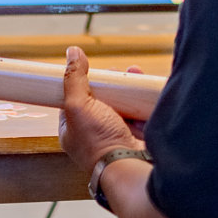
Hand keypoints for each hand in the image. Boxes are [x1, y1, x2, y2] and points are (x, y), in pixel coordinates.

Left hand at [57, 47, 146, 170]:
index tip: (92, 70)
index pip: (74, 101)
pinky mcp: (138, 135)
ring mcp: (117, 135)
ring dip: (128, 88)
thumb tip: (72, 53)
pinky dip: (143, 99)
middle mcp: (94, 133)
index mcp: (73, 130)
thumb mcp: (78, 105)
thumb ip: (74, 79)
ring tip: (134, 74)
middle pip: (102, 101)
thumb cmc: (99, 142)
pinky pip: (141, 112)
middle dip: (111, 83)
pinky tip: (146, 86)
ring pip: (123, 105)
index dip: (83, 83)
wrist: (129, 165)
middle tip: (117, 72)